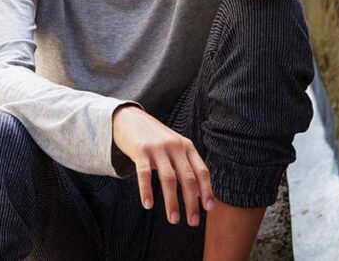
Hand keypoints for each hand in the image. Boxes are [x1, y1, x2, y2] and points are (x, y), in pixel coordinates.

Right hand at [112, 104, 214, 227]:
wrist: (129, 118)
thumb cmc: (154, 138)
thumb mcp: (175, 146)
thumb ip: (187, 166)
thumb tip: (201, 194)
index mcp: (186, 146)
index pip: (202, 171)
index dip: (207, 190)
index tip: (208, 209)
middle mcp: (175, 146)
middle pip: (187, 178)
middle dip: (191, 202)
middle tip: (193, 222)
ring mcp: (157, 148)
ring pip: (169, 179)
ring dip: (172, 202)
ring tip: (173, 219)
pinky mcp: (140, 150)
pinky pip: (144, 174)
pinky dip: (146, 191)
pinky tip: (148, 205)